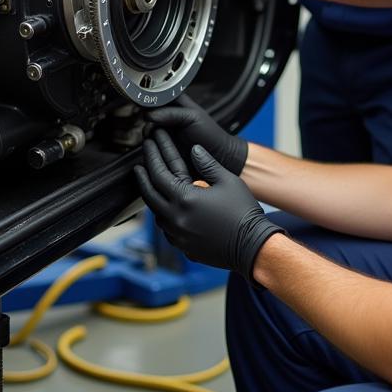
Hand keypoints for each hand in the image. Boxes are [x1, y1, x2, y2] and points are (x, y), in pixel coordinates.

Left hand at [134, 130, 283, 278]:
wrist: (252, 247)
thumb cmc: (243, 212)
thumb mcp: (227, 180)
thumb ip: (207, 163)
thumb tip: (193, 149)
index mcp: (185, 199)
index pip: (159, 174)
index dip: (153, 157)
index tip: (150, 144)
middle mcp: (176, 219)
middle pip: (150, 194)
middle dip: (142, 176)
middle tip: (138, 163)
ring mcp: (178, 235)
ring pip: (155, 212)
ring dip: (151, 195)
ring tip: (150, 183)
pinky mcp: (183, 246)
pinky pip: (165, 228)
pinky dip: (162, 214)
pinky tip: (165, 207)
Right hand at [146, 94, 246, 174]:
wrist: (218, 157)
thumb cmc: (210, 134)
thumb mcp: (192, 117)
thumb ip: (171, 113)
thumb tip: (149, 115)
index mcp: (176, 103)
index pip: (156, 97)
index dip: (148, 101)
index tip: (145, 109)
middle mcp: (167, 117)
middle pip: (147, 114)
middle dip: (147, 121)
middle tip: (152, 127)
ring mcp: (164, 133)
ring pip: (146, 130)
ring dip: (148, 135)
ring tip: (155, 139)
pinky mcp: (162, 148)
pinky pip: (150, 145)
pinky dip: (149, 146)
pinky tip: (154, 148)